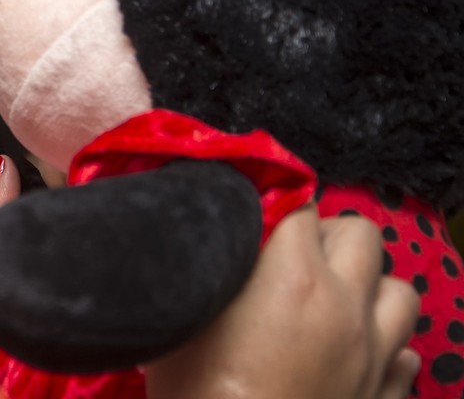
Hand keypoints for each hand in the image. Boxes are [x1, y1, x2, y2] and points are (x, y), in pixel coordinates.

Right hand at [145, 205, 419, 398]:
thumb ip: (208, 267)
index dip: (276, 212)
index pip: (301, 208)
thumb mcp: (183, 317)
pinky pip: (405, 356)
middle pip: (362, 235)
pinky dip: (384, 347)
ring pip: (400, 291)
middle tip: (292, 256)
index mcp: (295, 277)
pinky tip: (351, 354)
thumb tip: (216, 239)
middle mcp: (345, 307)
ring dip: (368, 286)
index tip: (256, 227)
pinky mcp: (382, 397)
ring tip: (332, 299)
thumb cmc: (197, 391)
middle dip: (328, 237)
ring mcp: (373, 356)